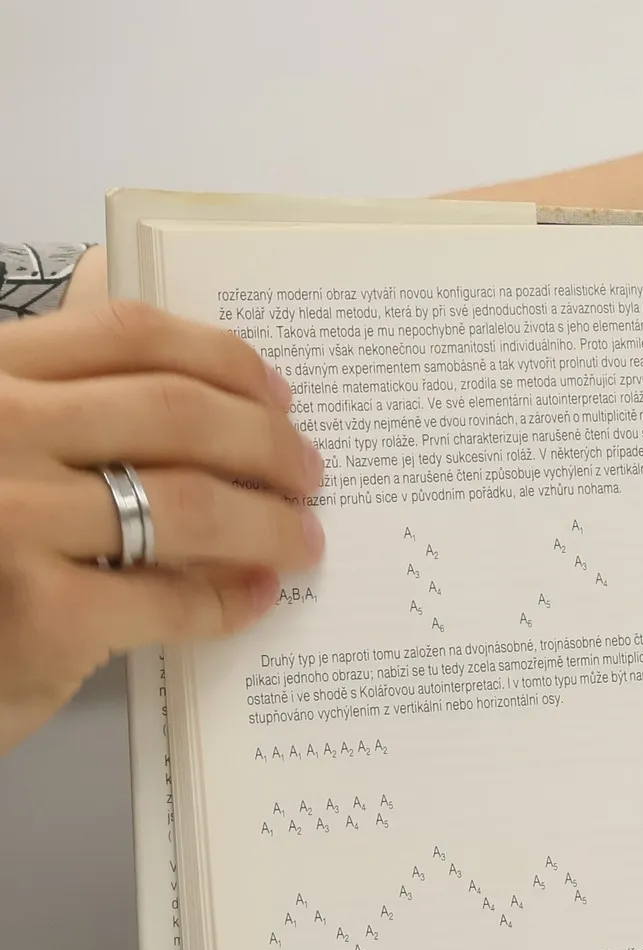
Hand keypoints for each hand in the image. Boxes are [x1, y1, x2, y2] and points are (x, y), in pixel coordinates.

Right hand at [0, 299, 325, 755]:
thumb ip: (62, 399)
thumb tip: (180, 353)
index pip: (127, 336)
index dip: (223, 361)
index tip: (275, 394)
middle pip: (177, 413)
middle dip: (266, 443)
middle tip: (307, 473)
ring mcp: (14, 520)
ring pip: (190, 504)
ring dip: (269, 523)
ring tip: (301, 538)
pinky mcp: (41, 613)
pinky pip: (173, 598)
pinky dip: (229, 599)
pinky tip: (255, 596)